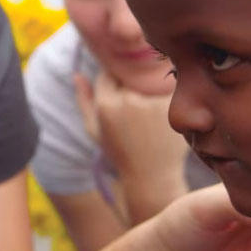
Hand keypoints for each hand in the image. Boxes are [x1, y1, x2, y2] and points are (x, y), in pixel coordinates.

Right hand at [75, 71, 188, 221]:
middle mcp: (127, 101)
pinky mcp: (173, 105)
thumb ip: (84, 101)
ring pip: (150, 75)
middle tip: (140, 98)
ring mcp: (151, 102)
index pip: (108, 74)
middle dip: (133, 80)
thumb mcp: (95, 131)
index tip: (123, 92)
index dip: (115, 80)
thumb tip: (77, 73)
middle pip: (130, 73)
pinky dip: (169, 89)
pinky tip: (168, 107)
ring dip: (153, 82)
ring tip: (154, 106)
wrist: (152, 177)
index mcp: (106, 105)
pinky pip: (169, 84)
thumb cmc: (121, 154)